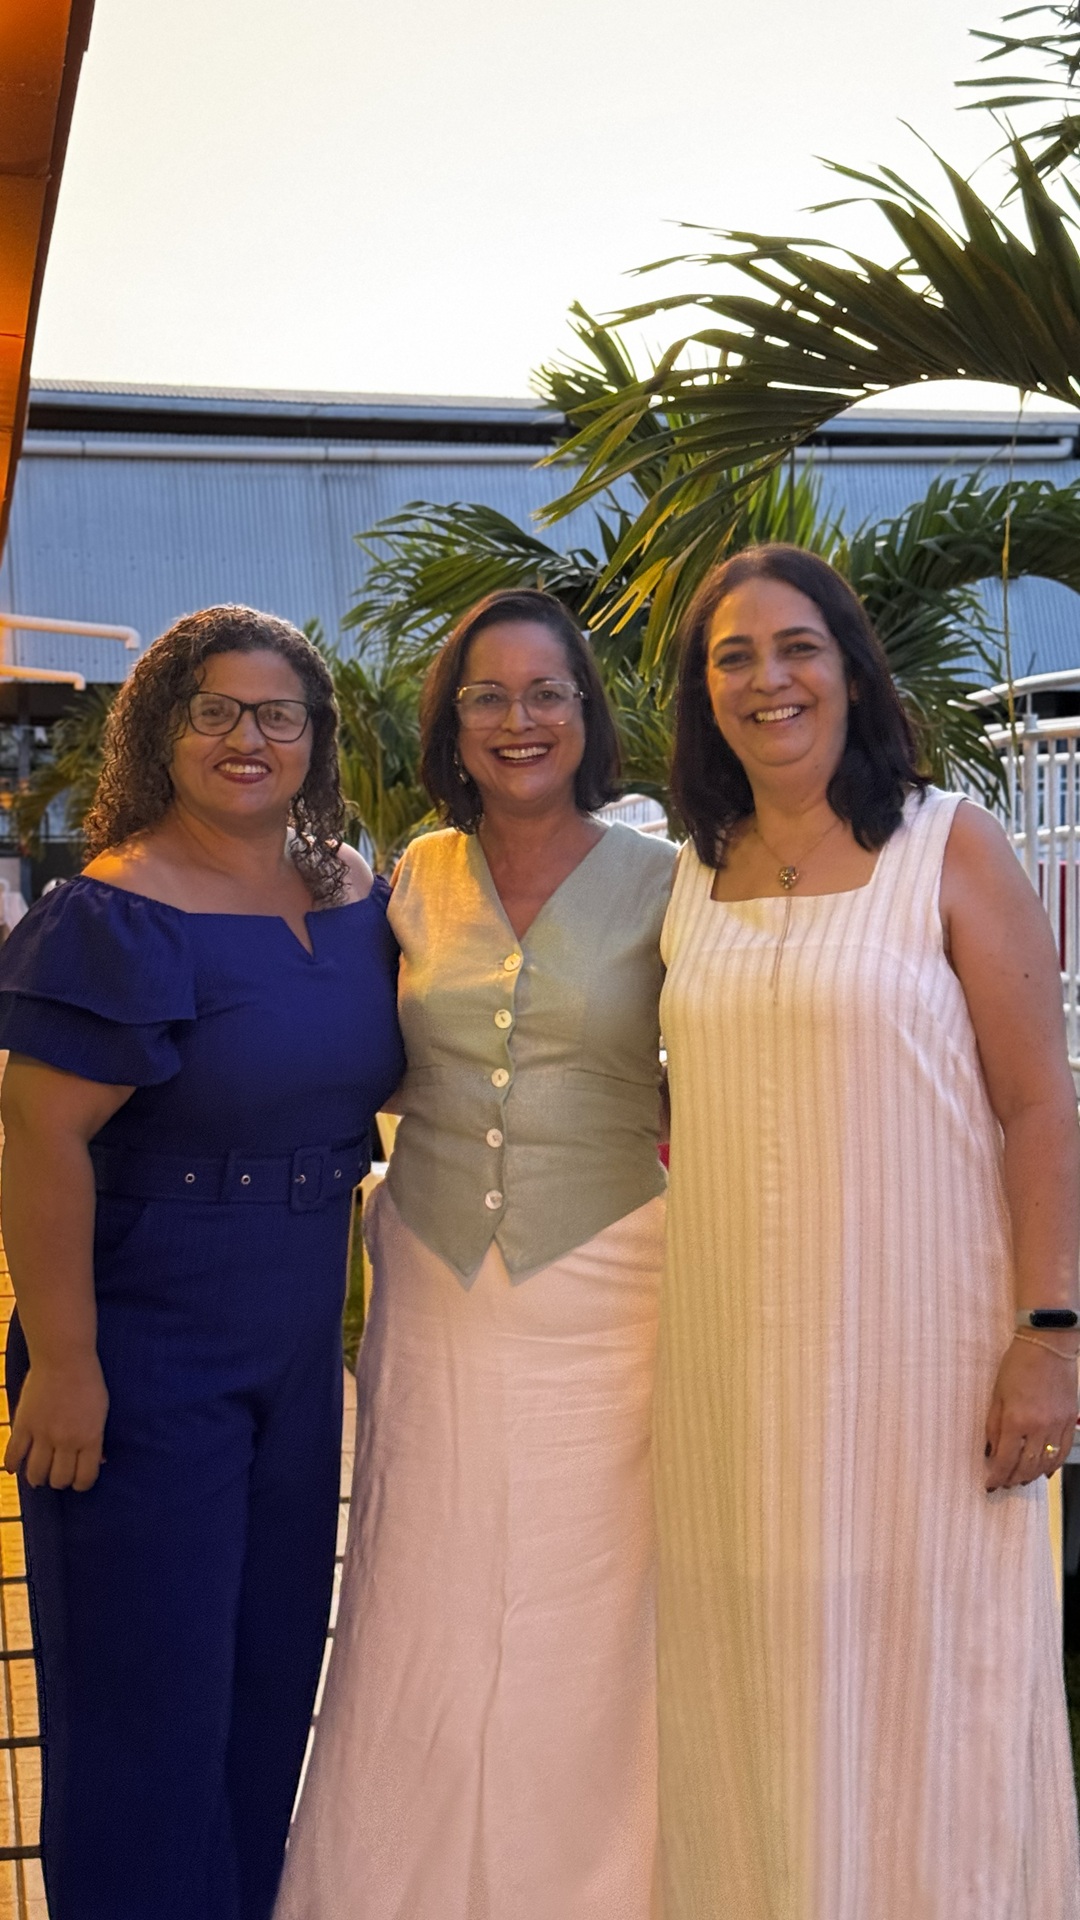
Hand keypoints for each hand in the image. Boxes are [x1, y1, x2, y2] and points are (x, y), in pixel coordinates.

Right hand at [4, 1356, 108, 1491]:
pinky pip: (13, 1454)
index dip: (81, 1484)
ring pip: (36, 1473)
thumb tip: (98, 1460)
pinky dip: (12, 1464)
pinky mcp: (23, 1424)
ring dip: (37, 1477)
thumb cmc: (88, 1381)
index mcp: (90, 1437)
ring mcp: (42, 1434)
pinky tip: (14, 1468)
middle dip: (60, 1480)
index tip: (78, 1480)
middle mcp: (66, 1440)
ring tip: (39, 1474)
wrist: (63, 1357)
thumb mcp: (101, 1411)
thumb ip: (96, 1438)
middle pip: (59, 1479)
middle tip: (58, 1474)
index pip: (85, 1478)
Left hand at [985, 1336, 1076, 1490]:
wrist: (1048, 1345)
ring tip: (1021, 1478)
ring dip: (1032, 1475)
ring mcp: (1057, 1425)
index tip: (990, 1484)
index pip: (1005, 1459)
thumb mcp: (997, 1394)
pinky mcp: (1070, 1420)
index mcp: (1016, 1420)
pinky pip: (1062, 1451)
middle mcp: (1039, 1427)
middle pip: (1026, 1466)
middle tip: (1005, 1483)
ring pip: (1046, 1463)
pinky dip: (1053, 1465)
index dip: (997, 1476)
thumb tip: (991, 1451)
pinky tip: (1045, 1471)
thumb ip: (993, 1426)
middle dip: (1013, 1479)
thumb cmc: (1018, 1364)